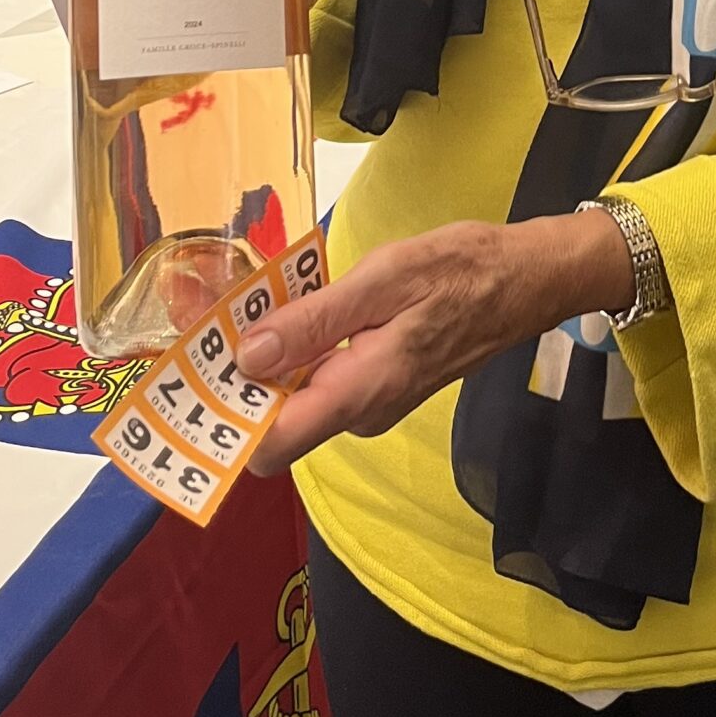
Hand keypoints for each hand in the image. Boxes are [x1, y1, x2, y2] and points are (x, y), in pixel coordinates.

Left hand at [240, 211, 635, 474]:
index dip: (223, 419)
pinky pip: (320, 380)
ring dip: (269, 357)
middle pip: (275, 420)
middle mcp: (359, 414)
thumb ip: (313, 321)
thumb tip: (247, 357)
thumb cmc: (461, 270)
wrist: (524, 278)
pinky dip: (299, 349)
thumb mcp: (383, 279)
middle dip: (240, 377)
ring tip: (252, 305)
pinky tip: (297, 308)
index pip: (269, 445)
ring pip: (296, 396)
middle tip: (217, 319)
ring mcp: (370, 403)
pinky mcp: (377, 386)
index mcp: (359, 392)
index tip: (191, 375)